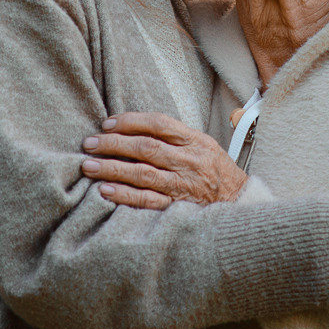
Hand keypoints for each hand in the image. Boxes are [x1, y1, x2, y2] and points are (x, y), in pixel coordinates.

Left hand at [85, 111, 247, 210]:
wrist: (240, 204)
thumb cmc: (216, 172)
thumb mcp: (204, 145)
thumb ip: (176, 136)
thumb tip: (134, 128)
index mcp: (196, 141)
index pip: (159, 124)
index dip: (130, 121)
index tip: (107, 123)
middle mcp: (189, 161)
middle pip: (146, 147)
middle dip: (113, 144)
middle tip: (89, 143)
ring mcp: (183, 185)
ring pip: (142, 173)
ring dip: (112, 168)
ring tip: (88, 165)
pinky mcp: (177, 207)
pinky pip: (148, 200)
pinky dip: (125, 195)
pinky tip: (105, 190)